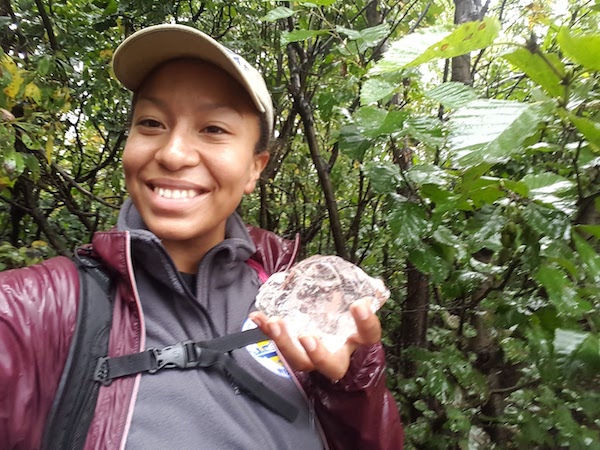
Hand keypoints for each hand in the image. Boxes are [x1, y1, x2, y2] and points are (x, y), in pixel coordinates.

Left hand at [248, 298, 381, 381]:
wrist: (334, 340)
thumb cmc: (347, 321)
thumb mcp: (358, 308)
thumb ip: (368, 295)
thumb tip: (378, 285)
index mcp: (357, 341)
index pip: (369, 335)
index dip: (366, 323)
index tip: (359, 304)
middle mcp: (336, 355)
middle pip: (329, 365)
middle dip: (317, 354)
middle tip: (307, 337)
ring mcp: (312, 357)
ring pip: (300, 361)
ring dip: (285, 343)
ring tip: (275, 323)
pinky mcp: (292, 349)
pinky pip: (277, 344)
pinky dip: (265, 331)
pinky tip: (257, 316)